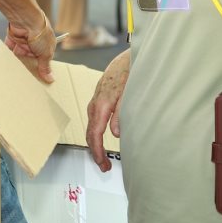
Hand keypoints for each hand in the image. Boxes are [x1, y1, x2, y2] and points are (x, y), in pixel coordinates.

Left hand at [5, 12, 54, 83]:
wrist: (26, 20)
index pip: (43, 58)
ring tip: (16, 73)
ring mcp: (23, 40)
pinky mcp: (12, 38)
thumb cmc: (40, 33)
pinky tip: (7, 64)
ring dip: (18, 60)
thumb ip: (45, 66)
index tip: (38, 78)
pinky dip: (8, 54)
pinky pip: (9, 49)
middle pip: (31, 57)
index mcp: (46, 44)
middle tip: (25, 78)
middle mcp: (34, 42)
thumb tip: (50, 79)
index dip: (41, 67)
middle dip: (28, 65)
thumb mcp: (46, 53)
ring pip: (19, 54)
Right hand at [86, 49, 129, 171]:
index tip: (102, 164)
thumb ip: (122, 114)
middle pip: (90, 131)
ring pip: (91, 124)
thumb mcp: (131, 94)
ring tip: (102, 155)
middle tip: (104, 166)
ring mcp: (96, 98)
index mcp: (103, 103)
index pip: (95, 132)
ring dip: (95, 141)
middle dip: (95, 150)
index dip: (97, 150)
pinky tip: (102, 134)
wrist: (130, 56)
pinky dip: (96, 130)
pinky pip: (94, 117)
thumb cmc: (131, 73)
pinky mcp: (100, 97)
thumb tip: (116, 134)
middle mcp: (96, 102)